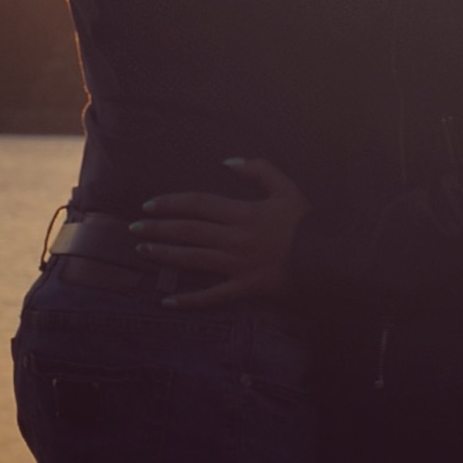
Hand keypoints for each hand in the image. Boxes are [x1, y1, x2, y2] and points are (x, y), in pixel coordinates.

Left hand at [130, 159, 308, 309]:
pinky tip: (167, 301)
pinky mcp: (245, 287)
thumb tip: (228, 161)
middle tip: (134, 229)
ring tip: (143, 251)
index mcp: (243, 212)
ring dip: (165, 255)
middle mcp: (236, 238)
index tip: (149, 204)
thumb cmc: (306, 222)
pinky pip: (213, 296)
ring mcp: (239, 265)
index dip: (171, 203)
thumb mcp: (287, 188)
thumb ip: (259, 169)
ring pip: (194, 259)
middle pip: (189, 231)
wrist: (328, 257)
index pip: (198, 204)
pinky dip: (189, 300)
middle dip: (158, 229)